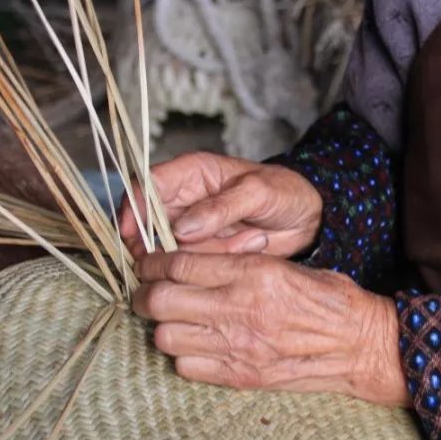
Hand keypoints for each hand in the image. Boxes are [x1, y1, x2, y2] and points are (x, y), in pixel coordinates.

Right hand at [119, 152, 321, 258]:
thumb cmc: (283, 191)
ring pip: (175, 252)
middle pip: (149, 227)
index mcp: (190, 174)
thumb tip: (181, 229)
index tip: (132, 234)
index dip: (133, 209)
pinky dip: (222, 261)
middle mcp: (184, 202)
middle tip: (202, 249)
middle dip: (171, 244)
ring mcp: (193, 231)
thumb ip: (220, 208)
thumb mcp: (257, 192)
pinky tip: (253, 244)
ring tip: (253, 237)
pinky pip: (198, 266)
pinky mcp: (206, 254)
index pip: (145, 187)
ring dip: (211, 252)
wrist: (308, 217)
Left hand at [132, 251, 410, 407]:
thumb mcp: (286, 266)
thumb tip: (190, 264)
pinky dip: (183, 357)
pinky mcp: (242, 376)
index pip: (178, 264)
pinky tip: (197, 347)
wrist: (362, 346)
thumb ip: (238, 263)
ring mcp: (239, 347)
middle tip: (146, 294)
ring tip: (172, 321)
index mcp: (253, 272)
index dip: (151, 263)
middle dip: (144, 296)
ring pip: (166, 336)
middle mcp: (241, 308)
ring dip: (162, 327)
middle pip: (161, 300)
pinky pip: (187, 368)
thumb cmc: (330, 302)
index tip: (146, 264)